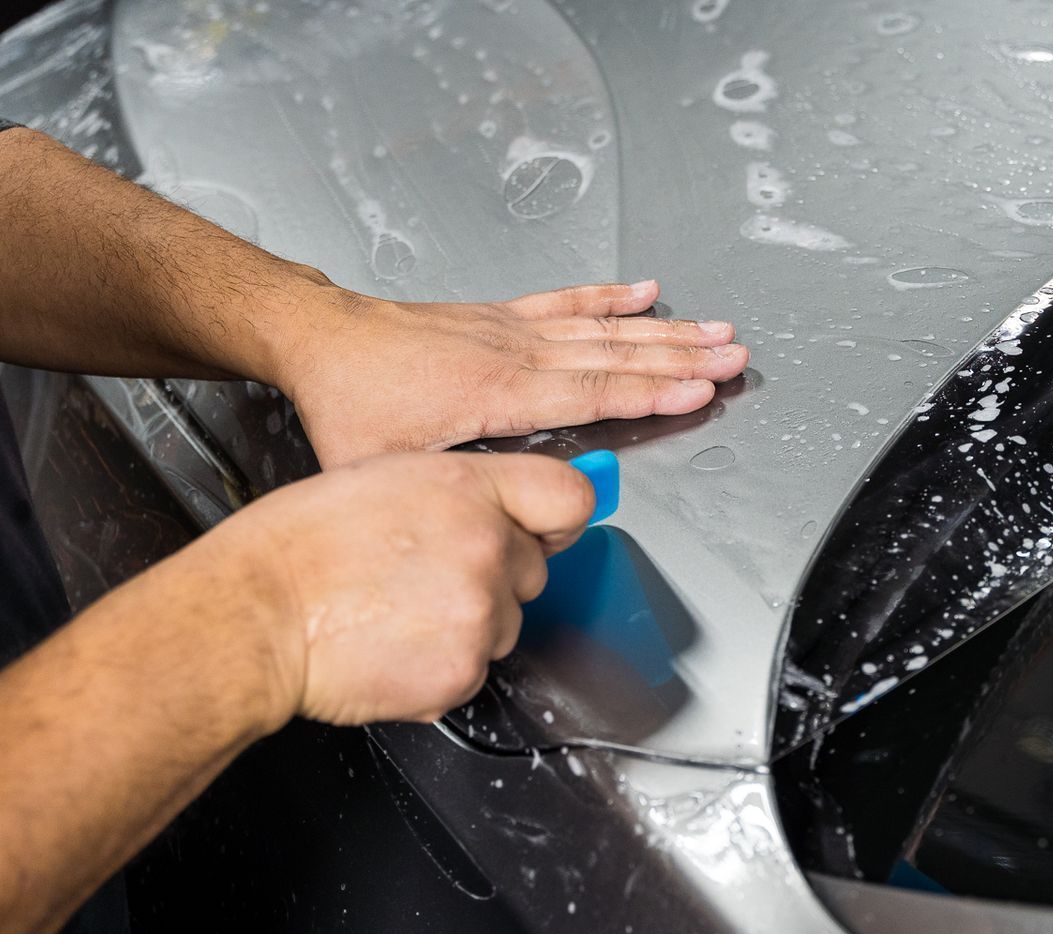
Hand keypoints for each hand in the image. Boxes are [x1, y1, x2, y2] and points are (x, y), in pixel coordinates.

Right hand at [210, 452, 593, 725]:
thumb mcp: (387, 478)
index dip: (554, 520)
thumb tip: (508, 515)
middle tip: (423, 579)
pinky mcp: (462, 672)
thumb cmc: (301, 546)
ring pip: (505, 627)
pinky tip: (393, 646)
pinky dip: (441, 668)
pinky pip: (475, 672)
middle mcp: (486, 547)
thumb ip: (462, 494)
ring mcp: (479, 615)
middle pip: (533, 571)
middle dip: (493, 579)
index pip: (568, 498)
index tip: (542, 532)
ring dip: (467, 627)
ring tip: (397, 613)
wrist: (256, 613)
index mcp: (468, 489)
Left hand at [260, 280, 748, 465]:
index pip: (591, 393)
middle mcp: (513, 354)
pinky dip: (609, 296)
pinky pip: (566, 302)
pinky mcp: (498, 316)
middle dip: (681, 357)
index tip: (699, 389)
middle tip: (735, 356)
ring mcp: (509, 329)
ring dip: (664, 330)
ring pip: (602, 328)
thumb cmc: (349, 405)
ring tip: (715, 329)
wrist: (317, 340)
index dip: (650, 392)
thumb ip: (453, 493)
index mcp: (495, 395)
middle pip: (614, 355)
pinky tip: (646, 292)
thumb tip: (502, 522)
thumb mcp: (392, 468)